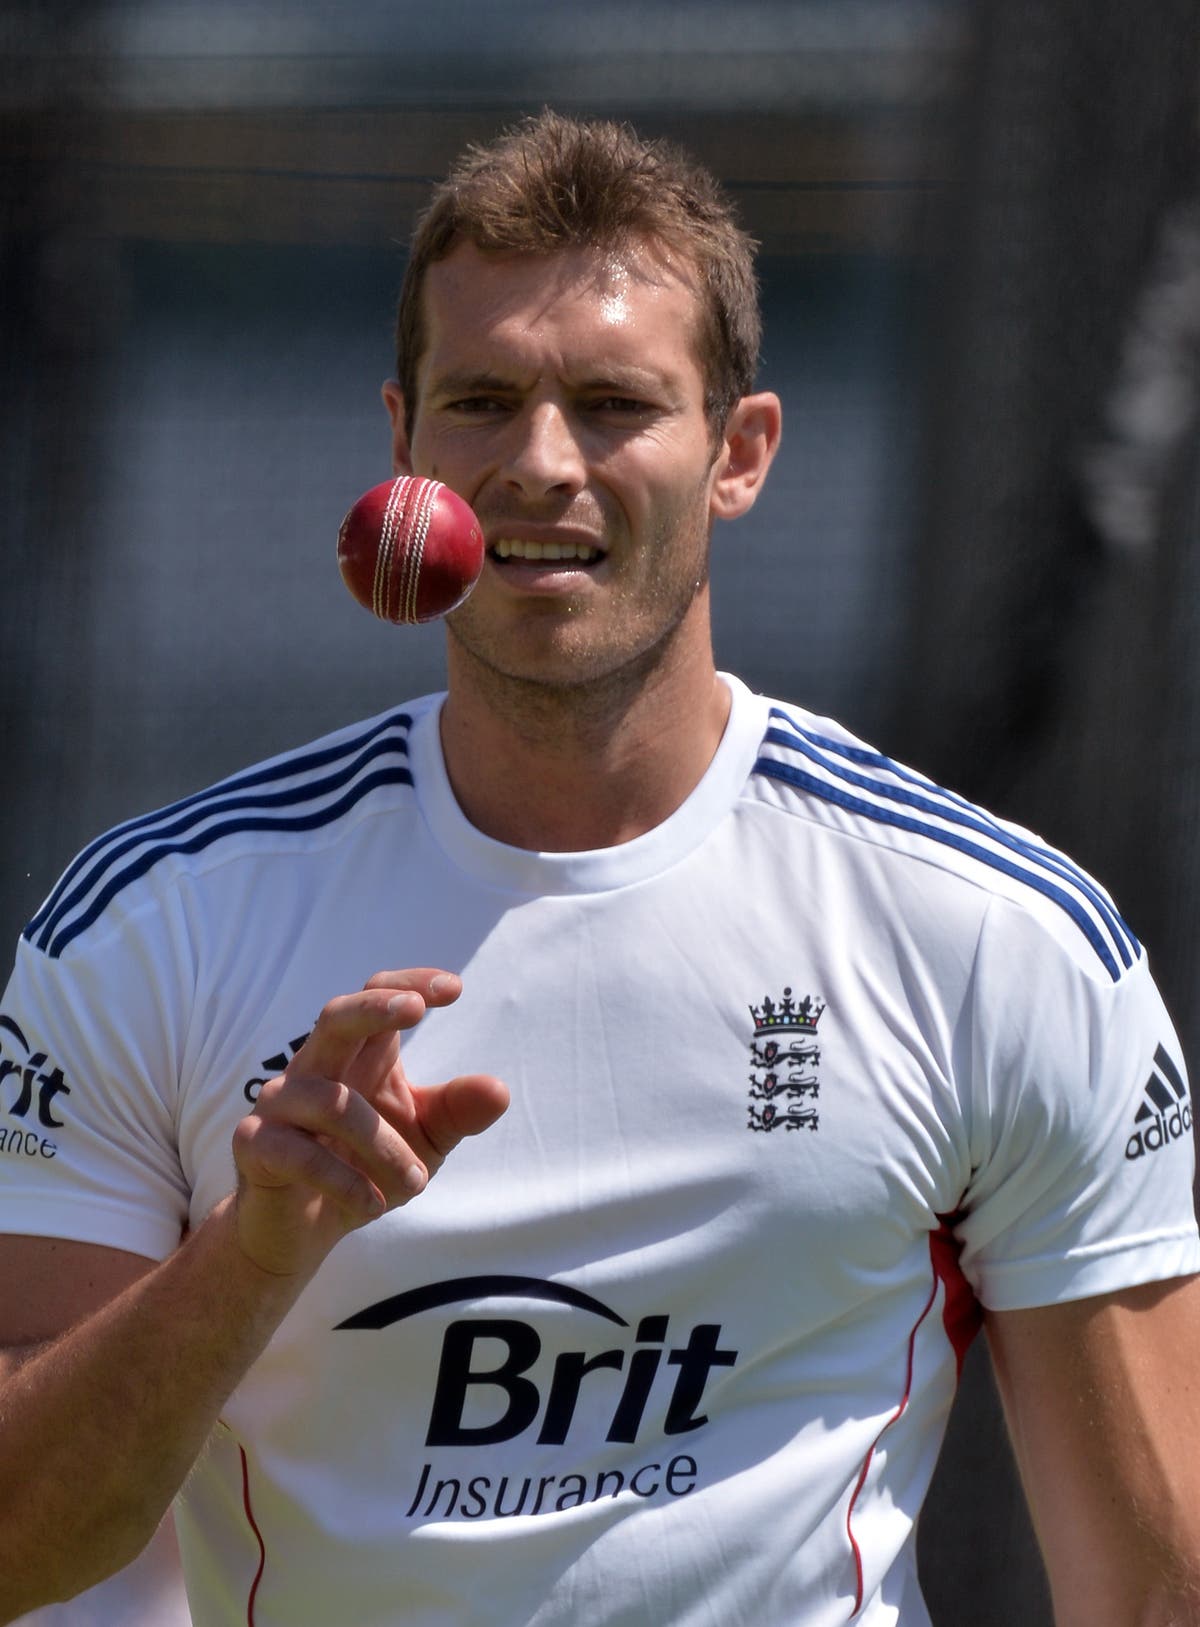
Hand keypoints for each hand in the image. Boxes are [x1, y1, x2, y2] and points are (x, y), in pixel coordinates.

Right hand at [230, 970, 507, 1277]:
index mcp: (359, 1052)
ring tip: (417, 1182)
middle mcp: (316, 1066)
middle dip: (373, 1007)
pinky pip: (298, 1152)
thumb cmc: (368, 1167)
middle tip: (415, 1009)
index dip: (410, 983)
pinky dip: (344, 1180)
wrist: (303, 1232)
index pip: (376, 994)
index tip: (454, 989)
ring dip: (382, 1144)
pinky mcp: (254, 1145)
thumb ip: (458, 1112)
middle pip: (335, 1016)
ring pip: (330, 1102)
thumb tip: (499, 1090)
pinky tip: (375, 1204)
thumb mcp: (425, 1140)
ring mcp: (279, 1103)